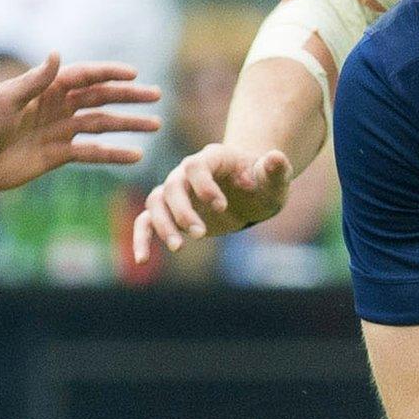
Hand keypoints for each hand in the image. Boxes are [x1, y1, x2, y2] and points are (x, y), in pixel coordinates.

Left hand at [0, 55, 161, 191]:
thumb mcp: (6, 100)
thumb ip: (35, 80)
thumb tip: (57, 54)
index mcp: (46, 89)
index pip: (85, 76)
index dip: (109, 74)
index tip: (135, 75)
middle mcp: (56, 106)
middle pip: (100, 98)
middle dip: (129, 97)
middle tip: (156, 96)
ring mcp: (58, 131)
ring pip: (101, 125)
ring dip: (127, 125)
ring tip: (154, 125)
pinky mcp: (56, 155)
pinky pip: (91, 154)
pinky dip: (113, 154)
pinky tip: (135, 156)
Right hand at [131, 144, 293, 260]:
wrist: (252, 192)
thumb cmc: (264, 182)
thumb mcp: (274, 178)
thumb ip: (275, 169)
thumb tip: (276, 158)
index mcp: (212, 158)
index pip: (196, 166)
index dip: (204, 186)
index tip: (222, 206)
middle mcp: (188, 172)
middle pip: (172, 186)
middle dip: (182, 211)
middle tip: (200, 234)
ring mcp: (177, 192)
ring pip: (155, 202)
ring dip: (163, 225)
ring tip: (178, 247)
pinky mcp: (171, 212)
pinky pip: (147, 221)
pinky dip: (142, 238)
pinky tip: (142, 260)